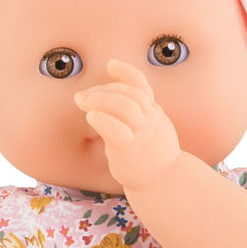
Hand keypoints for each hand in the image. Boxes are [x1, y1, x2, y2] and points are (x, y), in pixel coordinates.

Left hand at [74, 58, 181, 191]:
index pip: (142, 86)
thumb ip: (139, 115)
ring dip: (100, 99)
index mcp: (154, 114)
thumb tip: (116, 100)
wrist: (164, 183)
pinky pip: (116, 129)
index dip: (126, 72)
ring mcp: (141, 135)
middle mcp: (149, 120)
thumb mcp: (151, 130)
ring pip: (125, 106)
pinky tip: (91, 118)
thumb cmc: (150, 157)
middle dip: (104, 89)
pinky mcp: (130, 150)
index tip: (111, 65)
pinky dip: (101, 119)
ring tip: (82, 102)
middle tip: (82, 96)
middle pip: (131, 93)